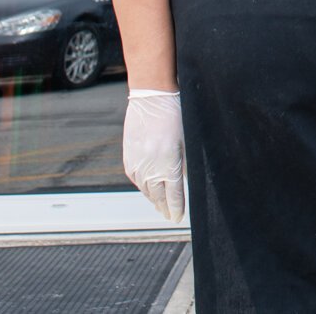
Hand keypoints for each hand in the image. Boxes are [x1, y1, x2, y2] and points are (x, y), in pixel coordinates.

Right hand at [123, 89, 185, 221]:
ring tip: (161, 205)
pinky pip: (136, 179)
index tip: (178, 218)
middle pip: (158, 197)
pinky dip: (144, 187)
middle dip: (165, 208)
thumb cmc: (175, 113)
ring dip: (154, 199)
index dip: (177, 209)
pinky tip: (148, 189)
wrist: (152, 96)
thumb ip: (185, 163)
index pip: (174, 196)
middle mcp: (151, 167)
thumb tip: (184, 180)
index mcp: (168, 164)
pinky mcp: (128, 158)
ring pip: (146, 190)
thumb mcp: (187, 139)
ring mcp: (137, 164)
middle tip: (170, 215)